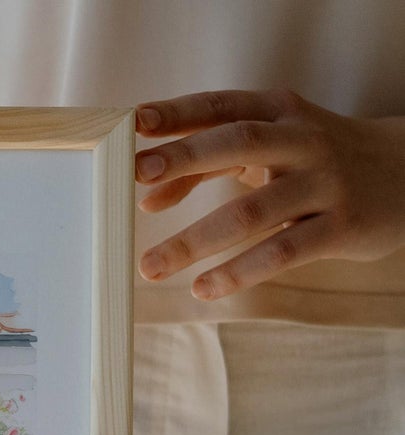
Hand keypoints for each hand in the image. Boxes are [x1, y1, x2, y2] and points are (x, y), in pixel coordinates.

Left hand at [133, 90, 404, 299]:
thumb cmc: (314, 163)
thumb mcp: (267, 152)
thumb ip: (208, 167)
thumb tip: (148, 197)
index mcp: (279, 113)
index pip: (222, 106)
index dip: (178, 113)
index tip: (134, 123)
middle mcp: (303, 140)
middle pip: (238, 143)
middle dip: (185, 158)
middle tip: (136, 178)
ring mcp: (323, 183)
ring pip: (252, 211)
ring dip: (194, 240)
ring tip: (149, 266)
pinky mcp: (340, 227)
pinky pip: (282, 251)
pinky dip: (239, 272)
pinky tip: (203, 288)